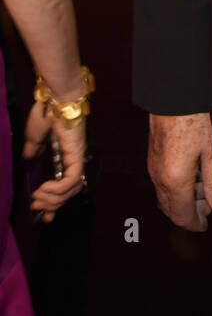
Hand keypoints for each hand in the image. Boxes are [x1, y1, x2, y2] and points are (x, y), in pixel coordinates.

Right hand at [22, 102, 86, 221]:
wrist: (54, 97)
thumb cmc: (46, 111)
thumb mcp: (35, 135)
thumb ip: (34, 149)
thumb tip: (29, 158)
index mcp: (65, 155)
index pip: (65, 185)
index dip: (56, 203)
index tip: (45, 217)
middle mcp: (74, 158)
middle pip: (69, 192)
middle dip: (53, 205)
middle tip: (36, 208)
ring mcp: (77, 156)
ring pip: (72, 189)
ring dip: (53, 199)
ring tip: (37, 197)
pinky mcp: (77, 154)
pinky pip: (71, 180)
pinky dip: (58, 189)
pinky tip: (43, 188)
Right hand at [148, 112, 211, 231]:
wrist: (172, 100)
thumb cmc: (194, 123)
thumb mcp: (210, 153)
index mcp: (175, 181)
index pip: (182, 216)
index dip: (194, 224)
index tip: (205, 225)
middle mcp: (160, 179)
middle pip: (171, 210)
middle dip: (189, 213)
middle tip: (208, 206)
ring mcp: (153, 170)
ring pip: (165, 197)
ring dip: (182, 200)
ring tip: (203, 189)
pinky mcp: (152, 160)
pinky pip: (161, 184)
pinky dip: (175, 188)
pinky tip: (192, 175)